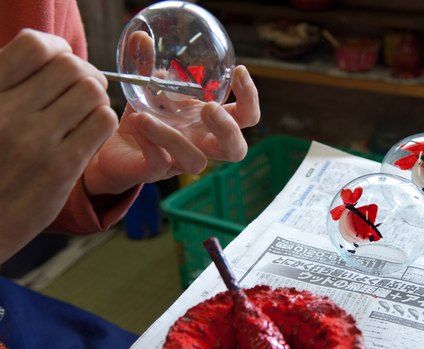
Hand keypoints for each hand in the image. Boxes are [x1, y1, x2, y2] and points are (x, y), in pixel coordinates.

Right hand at [0, 29, 117, 261]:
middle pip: (71, 67)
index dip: (57, 48)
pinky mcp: (60, 168)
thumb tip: (43, 55)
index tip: (60, 61)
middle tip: (83, 89)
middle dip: (85, 74)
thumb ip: (4, 86)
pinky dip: (103, 122)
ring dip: (97, 98)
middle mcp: (6, 112)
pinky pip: (102, 123)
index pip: (34, 46)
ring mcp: (35, 140)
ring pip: (92, 92)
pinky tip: (90, 134)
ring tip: (87, 112)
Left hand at [83, 31, 259, 195]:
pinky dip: (149, 141)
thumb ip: (147, 64)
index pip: (245, 117)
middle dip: (228, 129)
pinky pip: (158, 163)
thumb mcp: (147, 88)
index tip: (239, 70)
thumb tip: (141, 37)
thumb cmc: (142, 117)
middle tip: (208, 108)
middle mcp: (200, 144)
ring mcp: (179, 162)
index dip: (250, 98)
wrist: (110, 147)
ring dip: (173, 137)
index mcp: (208, 123)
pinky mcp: (154, 172)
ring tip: (145, 115)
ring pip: (196, 161)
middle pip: (236, 150)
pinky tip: (135, 121)